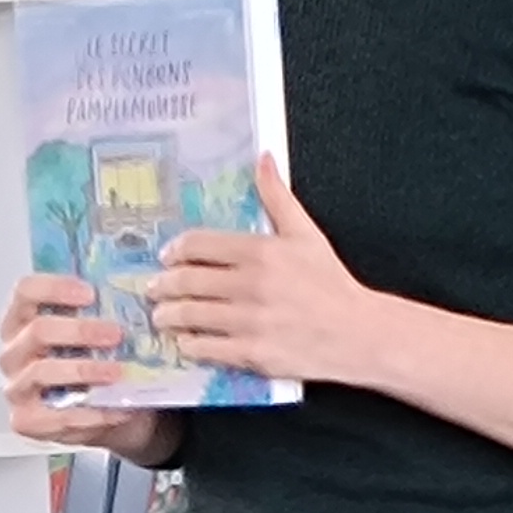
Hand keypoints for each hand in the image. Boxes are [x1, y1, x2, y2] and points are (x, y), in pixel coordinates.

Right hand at [0, 273, 178, 461]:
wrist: (103, 414)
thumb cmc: (93, 366)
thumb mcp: (94, 335)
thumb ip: (99, 314)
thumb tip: (131, 292)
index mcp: (22, 321)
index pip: (25, 292)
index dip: (55, 288)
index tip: (90, 294)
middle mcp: (12, 353)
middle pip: (38, 330)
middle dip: (80, 330)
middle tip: (115, 334)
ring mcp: (16, 388)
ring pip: (42, 371)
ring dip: (85, 370)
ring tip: (117, 373)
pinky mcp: (25, 421)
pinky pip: (56, 416)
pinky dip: (91, 413)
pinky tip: (117, 409)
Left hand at [146, 160, 386, 389]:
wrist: (358, 334)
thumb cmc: (332, 284)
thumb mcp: (307, 234)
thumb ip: (278, 197)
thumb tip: (263, 158)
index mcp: (261, 252)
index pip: (200, 246)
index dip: (176, 251)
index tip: (167, 257)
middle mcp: (251, 285)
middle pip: (188, 281)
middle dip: (163, 285)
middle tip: (154, 288)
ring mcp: (250, 322)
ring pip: (191, 316)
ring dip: (168, 315)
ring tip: (161, 315)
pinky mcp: (253, 354)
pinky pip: (207, 348)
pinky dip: (189, 344)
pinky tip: (184, 341)